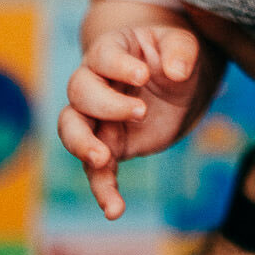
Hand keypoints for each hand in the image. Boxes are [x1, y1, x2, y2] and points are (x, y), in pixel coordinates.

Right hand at [59, 24, 210, 218]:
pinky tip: (115, 209)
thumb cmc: (173, 57)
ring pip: (71, 128)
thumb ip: (181, 52)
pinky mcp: (107, 147)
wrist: (176, 86)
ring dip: (81, 144)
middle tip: (141, 112)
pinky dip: (102, 189)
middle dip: (106, 104)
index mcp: (111, 50)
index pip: (103, 55)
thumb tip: (176, 72)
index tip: (143, 75)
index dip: (118, 66)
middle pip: (79, 91)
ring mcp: (95, 117)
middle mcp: (94, 82)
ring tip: (102, 159)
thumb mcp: (182, 45)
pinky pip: (95, 170)